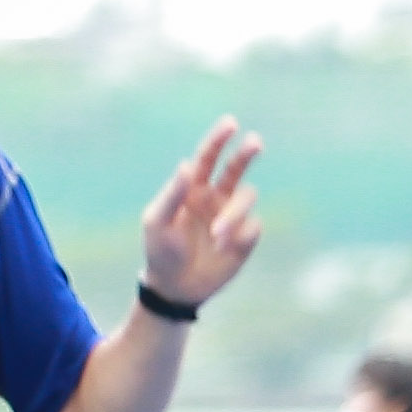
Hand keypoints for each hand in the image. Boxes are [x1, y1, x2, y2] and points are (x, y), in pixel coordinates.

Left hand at [139, 116, 265, 310]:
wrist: (175, 287)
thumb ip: (173, 194)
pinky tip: (222, 248)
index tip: (230, 124)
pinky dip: (239, 234)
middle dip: (245, 153)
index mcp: (191, 189)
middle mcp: (215, 197)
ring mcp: (232, 215)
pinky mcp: (245, 236)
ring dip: (233, 214)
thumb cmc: (160, 251)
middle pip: (235, 168)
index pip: (206, 159)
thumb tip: (186, 165)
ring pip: (247, 197)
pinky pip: (253, 226)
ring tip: (217, 236)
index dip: (218, 140)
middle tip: (254, 142)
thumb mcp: (157, 222)